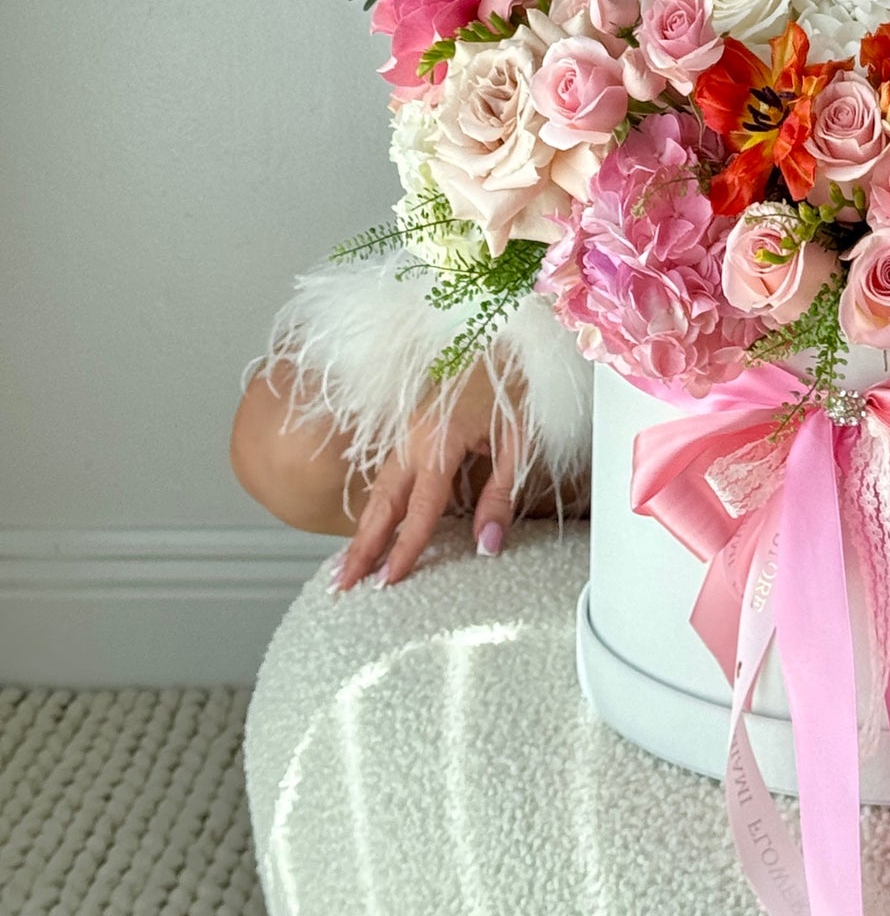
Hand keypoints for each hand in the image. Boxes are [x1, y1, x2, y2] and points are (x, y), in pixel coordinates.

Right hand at [329, 356, 520, 590]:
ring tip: (346, 567)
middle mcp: (414, 436)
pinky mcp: (413, 427)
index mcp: (438, 440)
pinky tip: (373, 525)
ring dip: (363, 528)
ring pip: (379, 487)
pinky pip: (388, 472)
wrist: (506, 330)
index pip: (418, 509)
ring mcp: (409, 430)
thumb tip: (486, 544)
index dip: (404, 549)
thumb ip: (501, 494)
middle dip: (360, 546)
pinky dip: (377, 504)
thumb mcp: (521, 439)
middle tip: (342, 585)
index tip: (388, 582)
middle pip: (381, 501)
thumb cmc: (515, 380)